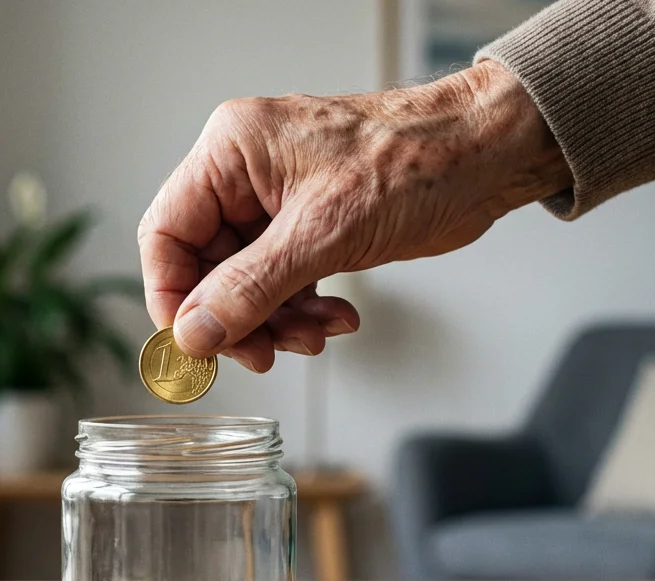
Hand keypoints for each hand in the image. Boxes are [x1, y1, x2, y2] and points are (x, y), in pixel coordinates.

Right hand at [137, 60, 570, 370]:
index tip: (194, 344)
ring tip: (318, 334)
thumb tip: (195, 332)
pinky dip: (305, 310)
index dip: (173, 296)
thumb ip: (250, 287)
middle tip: (265, 354)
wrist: (488, 156)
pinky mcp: (312, 226)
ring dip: (277, 321)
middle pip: (206, 267)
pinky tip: (337, 319)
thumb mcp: (323, 233)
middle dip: (238, 317)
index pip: (166, 233)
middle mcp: (247, 174)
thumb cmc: (417, 162)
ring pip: (246, 283)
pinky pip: (284, 282)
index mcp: (232, 152)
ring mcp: (279, 203)